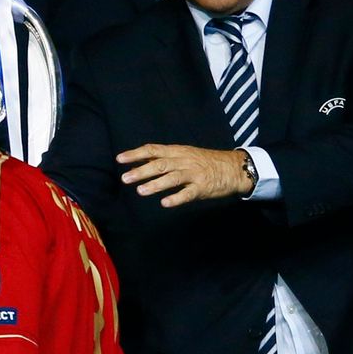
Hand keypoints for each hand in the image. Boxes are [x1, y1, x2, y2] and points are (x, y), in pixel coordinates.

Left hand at [117, 144, 251, 206]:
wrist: (232, 167)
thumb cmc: (203, 161)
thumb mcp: (183, 154)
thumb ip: (162, 158)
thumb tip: (137, 162)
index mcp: (176, 151)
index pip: (152, 150)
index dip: (135, 154)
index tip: (120, 159)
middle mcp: (183, 161)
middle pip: (160, 164)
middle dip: (141, 171)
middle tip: (125, 179)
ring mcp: (193, 174)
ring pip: (172, 178)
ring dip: (155, 184)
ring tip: (140, 191)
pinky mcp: (203, 187)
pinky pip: (188, 193)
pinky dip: (176, 198)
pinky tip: (165, 203)